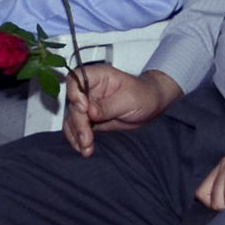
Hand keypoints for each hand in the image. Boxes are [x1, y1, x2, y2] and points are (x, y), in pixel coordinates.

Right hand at [63, 66, 179, 155]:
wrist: (152, 106)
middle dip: (78, 123)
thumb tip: (89, 112)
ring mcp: (88, 104)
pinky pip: (77, 128)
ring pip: (73, 118)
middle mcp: (90, 89)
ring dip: (77, 134)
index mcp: (99, 76)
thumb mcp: (129, 100)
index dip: (75, 93)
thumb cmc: (144, 95)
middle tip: (86, 139)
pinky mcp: (89, 118)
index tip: (83, 108)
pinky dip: (78, 138)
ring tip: (86, 148)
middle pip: (73, 104)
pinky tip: (83, 148)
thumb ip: (108, 106)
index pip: (76, 79)